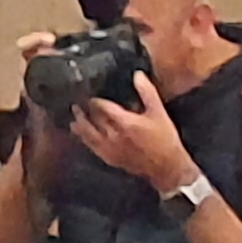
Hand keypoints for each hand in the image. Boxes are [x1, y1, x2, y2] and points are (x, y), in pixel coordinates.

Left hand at [71, 77, 193, 192]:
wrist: (167, 168)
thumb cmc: (165, 139)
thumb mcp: (159, 112)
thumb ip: (147, 92)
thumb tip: (137, 75)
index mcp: (124, 122)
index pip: (103, 107)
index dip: (95, 100)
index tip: (89, 95)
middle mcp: (113, 136)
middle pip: (93, 121)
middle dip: (84, 112)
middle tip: (76, 104)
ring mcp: (110, 149)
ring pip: (89, 136)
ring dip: (80, 127)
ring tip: (74, 120)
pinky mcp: (111, 160)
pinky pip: (93, 148)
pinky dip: (86, 141)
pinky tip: (83, 138)